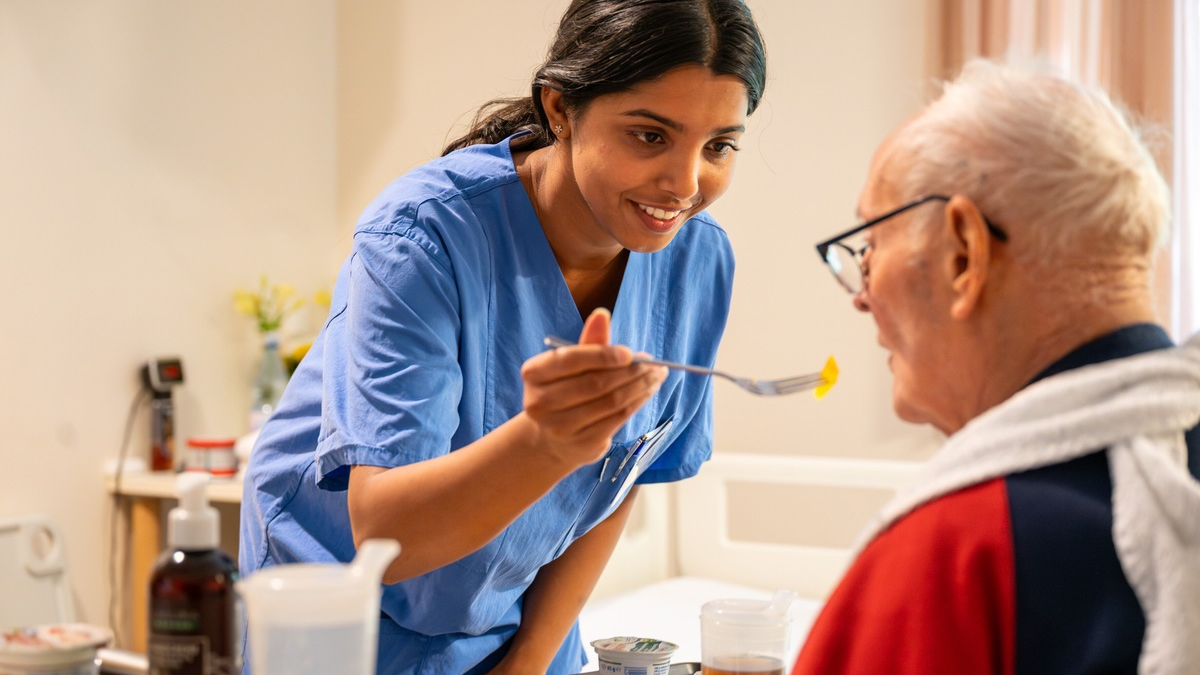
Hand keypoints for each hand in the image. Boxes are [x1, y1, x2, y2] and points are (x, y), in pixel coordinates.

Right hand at [520, 308, 666, 468]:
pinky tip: (648, 391)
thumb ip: (588, 342)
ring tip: (656, 375)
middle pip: (595, 383)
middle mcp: (540, 403)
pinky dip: (637, 402)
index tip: (630, 353)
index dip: (603, 355)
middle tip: (653, 363)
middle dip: (629, 371)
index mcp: (533, 374)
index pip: (571, 360)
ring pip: (610, 402)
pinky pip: (617, 419)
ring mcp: (559, 427)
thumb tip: (602, 314)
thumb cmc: (566, 389)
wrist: (553, 436)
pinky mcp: (581, 444)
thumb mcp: (571, 365)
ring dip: (640, 386)